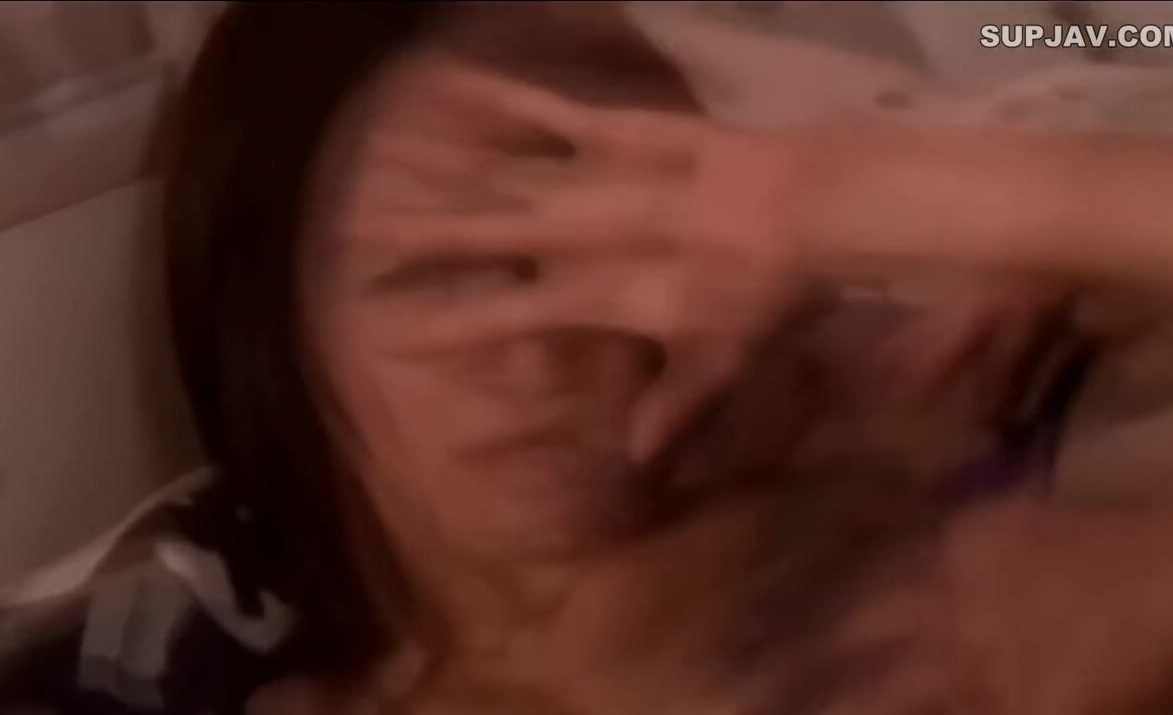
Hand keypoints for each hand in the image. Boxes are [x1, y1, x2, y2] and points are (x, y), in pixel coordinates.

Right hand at [358, 63, 810, 462]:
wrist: (814, 210)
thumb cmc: (767, 294)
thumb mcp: (721, 363)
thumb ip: (674, 408)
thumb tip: (639, 461)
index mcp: (599, 298)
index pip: (508, 319)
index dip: (451, 329)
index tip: (396, 334)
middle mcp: (581, 240)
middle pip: (485, 245)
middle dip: (421, 247)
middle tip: (359, 243)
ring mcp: (596, 181)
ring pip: (503, 184)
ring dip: (443, 186)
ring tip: (385, 185)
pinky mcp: (619, 131)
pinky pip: (552, 113)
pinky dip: (506, 99)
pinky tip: (456, 84)